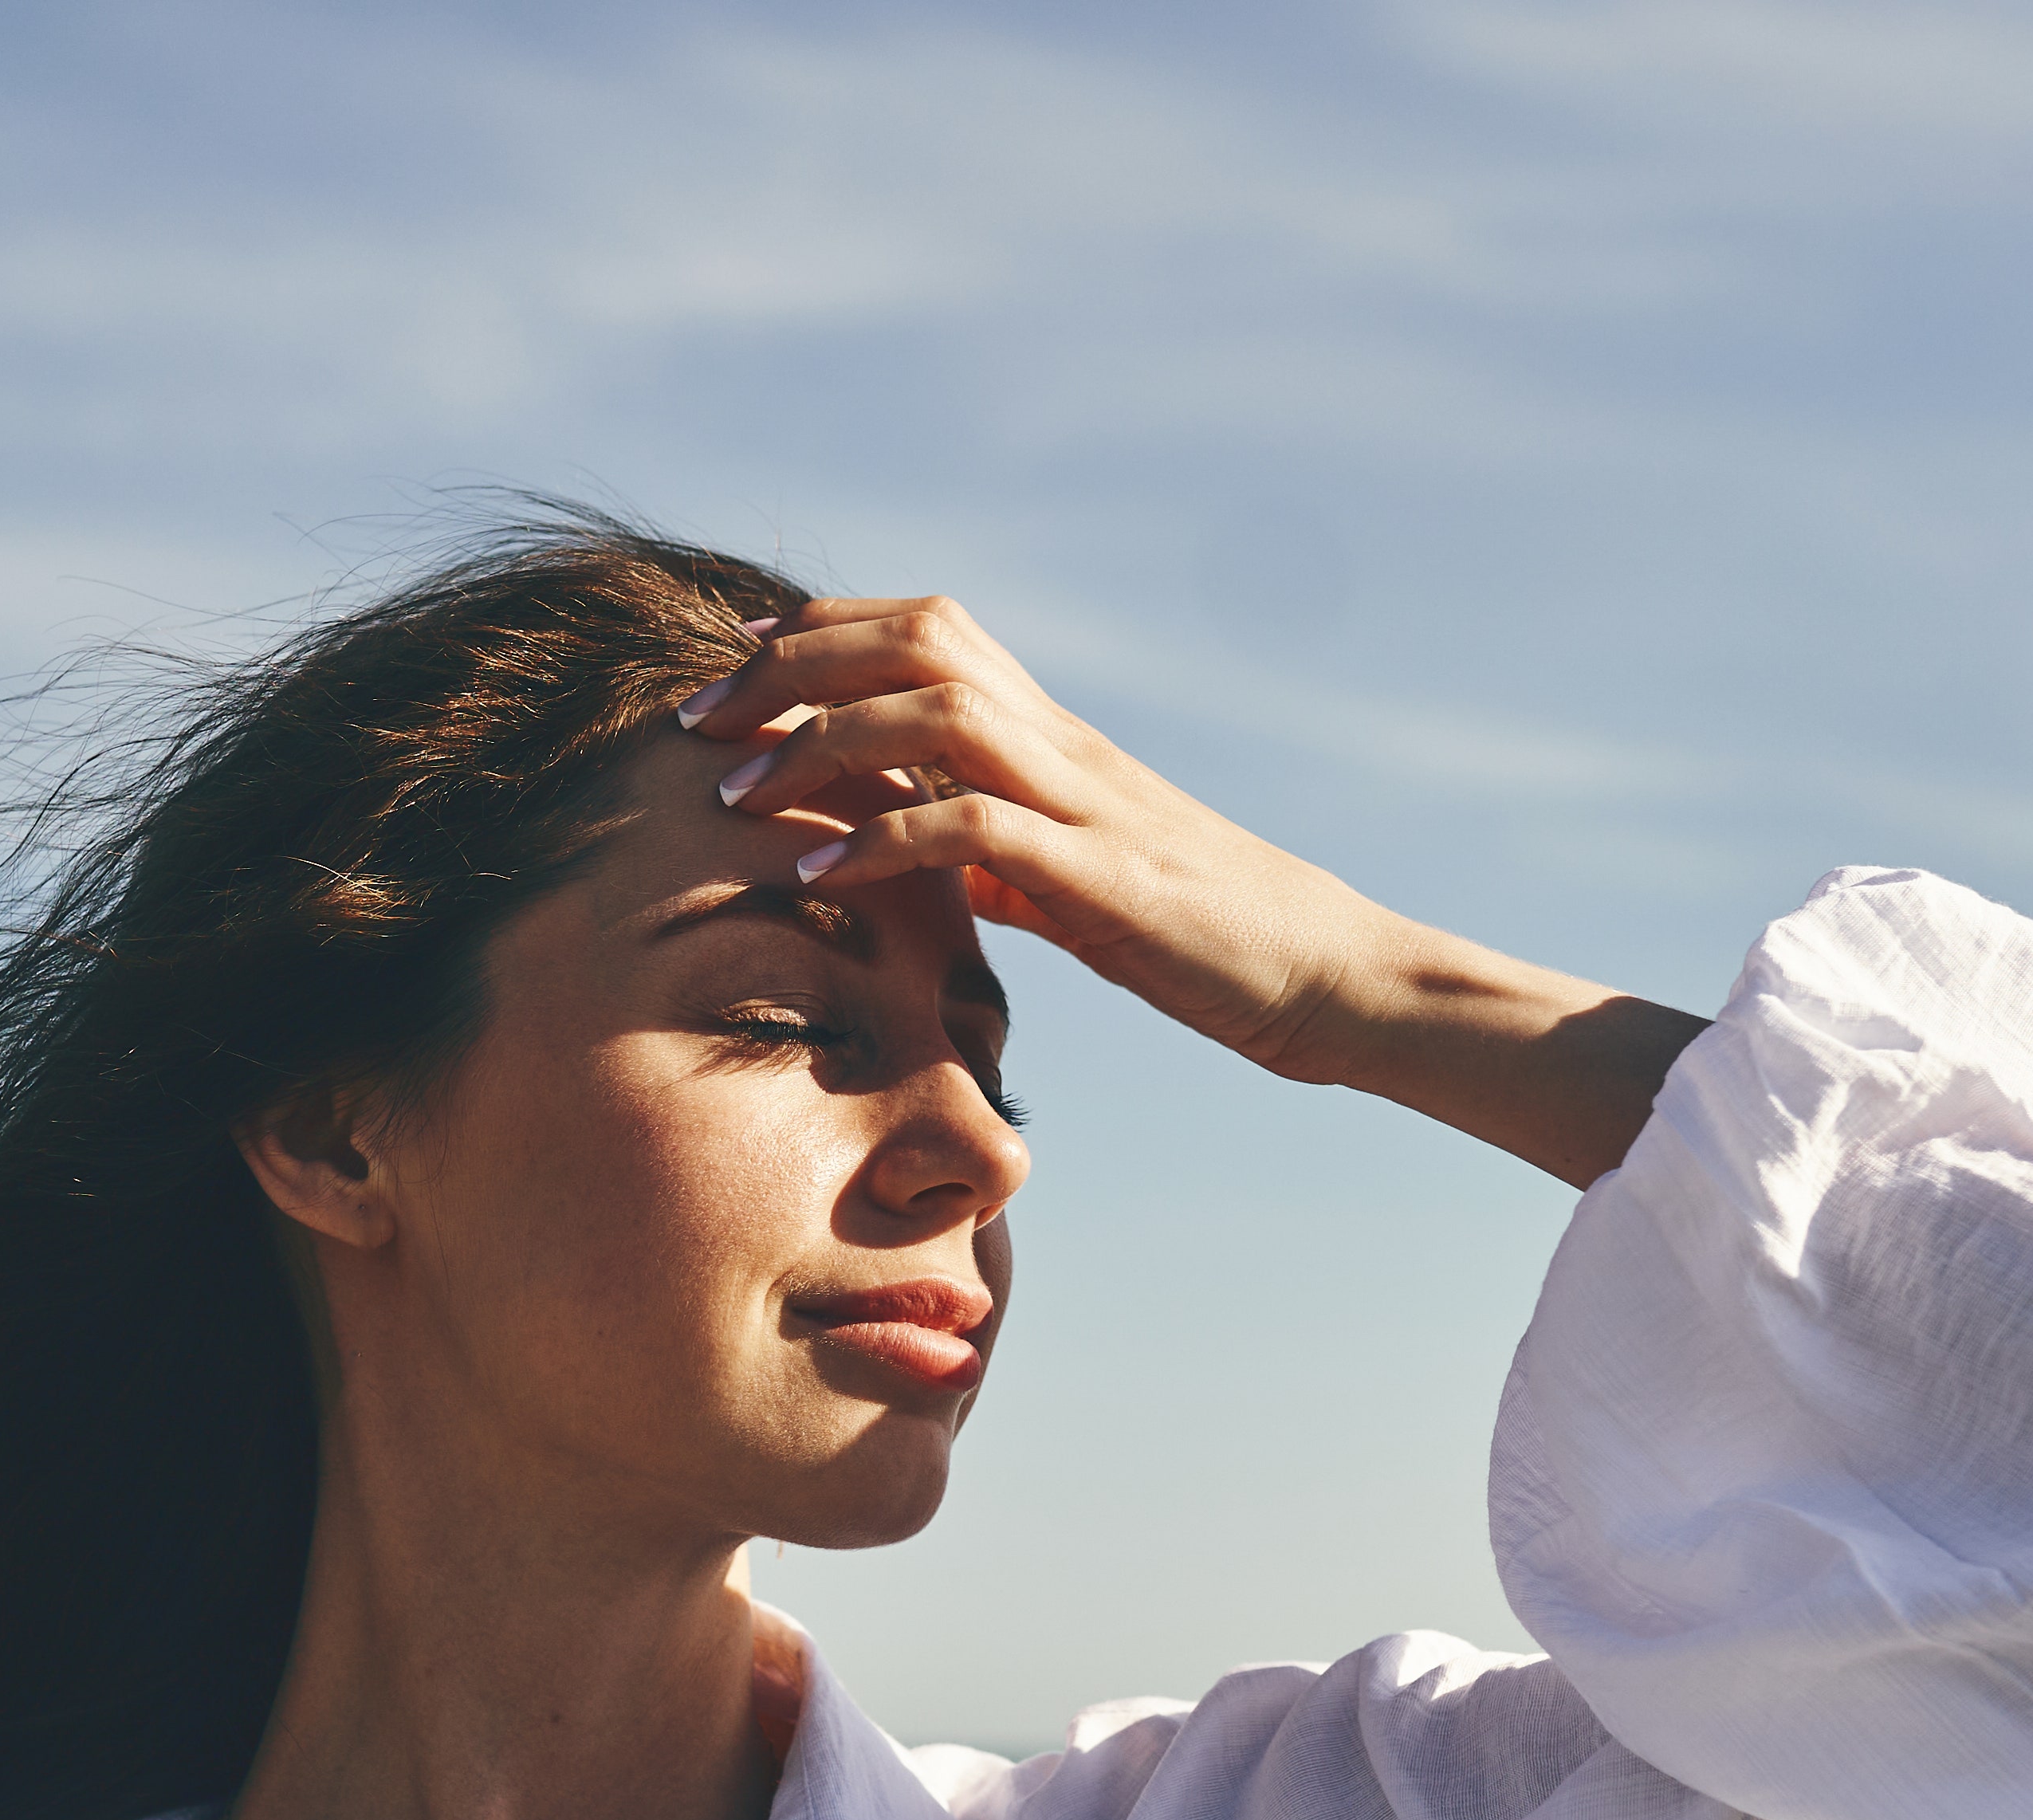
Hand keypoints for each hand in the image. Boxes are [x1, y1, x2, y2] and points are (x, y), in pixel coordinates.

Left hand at [681, 597, 1705, 1186]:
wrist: (1334, 979)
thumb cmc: (1210, 945)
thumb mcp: (1081, 889)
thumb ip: (1001, 854)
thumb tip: (918, 852)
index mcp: (1060, 741)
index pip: (930, 633)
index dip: (824, 628)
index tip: (736, 660)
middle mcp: (1068, 746)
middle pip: (917, 637)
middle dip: (793, 661)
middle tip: (698, 716)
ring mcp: (1088, 802)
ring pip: (935, 711)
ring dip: (818, 740)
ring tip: (733, 793)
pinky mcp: (1102, 877)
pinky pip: (973, 831)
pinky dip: (880, 843)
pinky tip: (813, 880)